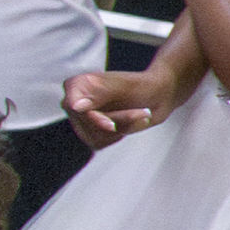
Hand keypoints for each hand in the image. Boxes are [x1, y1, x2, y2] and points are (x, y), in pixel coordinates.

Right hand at [64, 66, 180, 148]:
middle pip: (88, 125)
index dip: (94, 118)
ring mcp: (80, 120)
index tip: (111, 125)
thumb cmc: (141, 86)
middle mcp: (73, 103)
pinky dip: (121, 134)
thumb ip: (97, 92)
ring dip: (123, 127)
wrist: (155, 97)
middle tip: (141, 112)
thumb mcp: (122, 86)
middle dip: (118, 120)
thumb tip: (74, 105)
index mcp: (76, 85)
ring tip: (138, 114)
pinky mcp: (89, 134)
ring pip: (95, 137)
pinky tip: (129, 123)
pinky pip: (99, 143)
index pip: (74, 108)